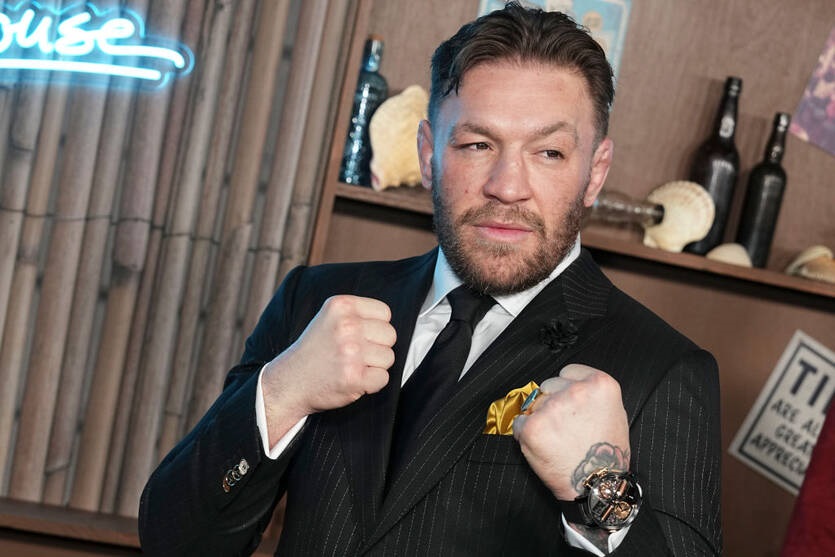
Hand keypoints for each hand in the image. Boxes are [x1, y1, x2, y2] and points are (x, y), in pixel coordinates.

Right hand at [261, 295, 395, 443]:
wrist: (289, 381)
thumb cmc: (315, 350)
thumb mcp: (330, 318)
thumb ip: (358, 314)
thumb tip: (391, 322)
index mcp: (341, 305)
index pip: (385, 312)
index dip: (375, 327)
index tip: (357, 336)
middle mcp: (347, 325)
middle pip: (390, 335)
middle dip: (377, 347)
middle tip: (353, 354)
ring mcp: (350, 352)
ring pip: (389, 357)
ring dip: (374, 366)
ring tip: (350, 366)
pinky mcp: (353, 377)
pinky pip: (383, 378)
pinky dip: (371, 384)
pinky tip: (352, 380)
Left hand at [512, 364, 629, 500]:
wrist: (597, 485)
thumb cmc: (606, 453)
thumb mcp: (614, 412)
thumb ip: (592, 393)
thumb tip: (569, 384)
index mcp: (599, 384)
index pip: (568, 371)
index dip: (567, 388)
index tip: (570, 403)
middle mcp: (575, 391)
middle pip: (549, 385)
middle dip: (552, 402)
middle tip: (565, 426)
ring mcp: (552, 408)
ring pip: (534, 404)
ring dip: (540, 418)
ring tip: (557, 439)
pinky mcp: (533, 426)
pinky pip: (520, 422)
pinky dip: (526, 432)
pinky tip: (544, 445)